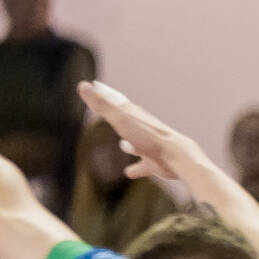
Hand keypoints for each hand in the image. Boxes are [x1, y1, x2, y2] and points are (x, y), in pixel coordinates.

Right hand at [76, 81, 199, 183]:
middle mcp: (141, 128)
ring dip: (129, 144)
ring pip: (135, 143)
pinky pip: (141, 165)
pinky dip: (135, 168)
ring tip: (122, 145)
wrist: (175, 156)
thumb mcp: (120, 118)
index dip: (105, 92)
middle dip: (118, 116)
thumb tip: (83, 85)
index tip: (96, 85)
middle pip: (127, 119)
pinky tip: (128, 173)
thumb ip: (102, 104)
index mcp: (132, 114)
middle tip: (110, 114)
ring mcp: (148, 145)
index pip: (116, 100)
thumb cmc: (147, 136)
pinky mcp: (153, 162)